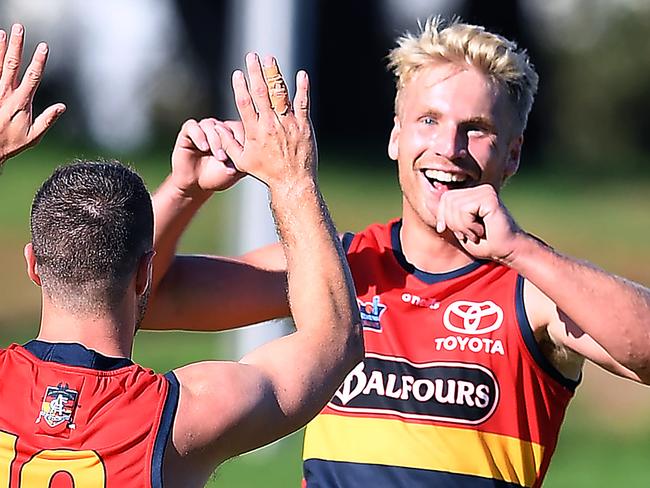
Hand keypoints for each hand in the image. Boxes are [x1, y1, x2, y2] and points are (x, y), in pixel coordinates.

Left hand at [0, 24, 64, 165]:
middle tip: (19, 28)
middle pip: (12, 63)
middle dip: (17, 45)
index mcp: (22, 102)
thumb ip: (47, 120)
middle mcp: (7, 93)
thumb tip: (62, 107)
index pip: (33, 76)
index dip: (39, 61)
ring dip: (1, 47)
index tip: (43, 46)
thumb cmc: (11, 142)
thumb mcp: (33, 136)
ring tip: (4, 32)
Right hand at [170, 118, 245, 197]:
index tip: (245, 154)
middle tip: (227, 159)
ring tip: (219, 158)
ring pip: (211, 125)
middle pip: (226, 126)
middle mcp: (218, 128)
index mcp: (232, 134)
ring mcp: (204, 128)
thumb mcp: (236, 169)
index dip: (243, 138)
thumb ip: (244, 157)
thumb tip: (252, 149)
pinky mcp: (188, 131)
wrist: (196, 185)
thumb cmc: (218, 176)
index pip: (240, 127)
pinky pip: (193, 126)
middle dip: (229, 142)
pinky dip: (199, 136)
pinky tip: (204, 148)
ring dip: (216, 141)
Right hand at [215, 53, 315, 190]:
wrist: (292, 182)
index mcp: (254, 131)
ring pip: (280, 93)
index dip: (240, 87)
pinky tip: (301, 74)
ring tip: (270, 58)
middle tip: (252, 56)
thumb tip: (217, 128)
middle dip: (255, 72)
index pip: (244, 103)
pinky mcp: (304, 126)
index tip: (238, 73)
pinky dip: (302, 88)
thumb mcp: (241, 161)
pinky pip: (303, 103)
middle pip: (261, 93)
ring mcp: (288, 124)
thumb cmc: (266, 173)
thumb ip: (229, 143)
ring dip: (274, 74)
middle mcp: (271, 125)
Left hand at [436, 184, 524, 262]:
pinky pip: (464, 210)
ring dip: (462, 226)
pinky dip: (469, 226)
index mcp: (471, 194)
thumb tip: (427, 200)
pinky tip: (482, 230)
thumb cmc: (484, 242)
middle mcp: (479, 188)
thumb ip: (445, 214)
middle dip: (453, 223)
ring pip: (454, 206)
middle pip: (447, 200)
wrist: (507, 251)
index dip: (443, 217)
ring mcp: (485, 191)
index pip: (444, 198)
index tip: (453, 231)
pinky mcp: (489, 197)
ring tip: (476, 232)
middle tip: (469, 233)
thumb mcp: (457, 228)